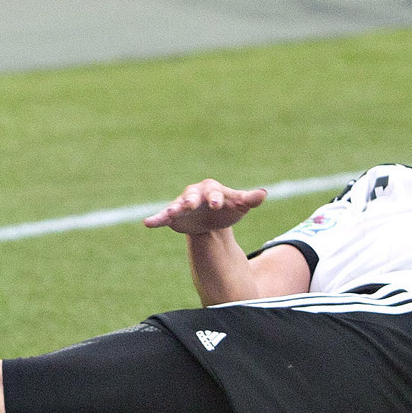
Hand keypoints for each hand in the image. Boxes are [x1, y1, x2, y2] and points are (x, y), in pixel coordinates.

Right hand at [144, 180, 268, 234]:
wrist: (213, 220)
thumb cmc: (228, 208)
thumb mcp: (239, 205)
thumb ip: (250, 199)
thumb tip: (263, 193)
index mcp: (212, 189)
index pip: (214, 191)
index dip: (215, 198)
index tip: (217, 204)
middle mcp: (195, 194)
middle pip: (192, 195)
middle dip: (191, 199)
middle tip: (190, 204)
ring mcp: (182, 205)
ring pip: (177, 205)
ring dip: (173, 208)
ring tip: (169, 213)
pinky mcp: (173, 216)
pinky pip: (163, 216)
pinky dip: (156, 219)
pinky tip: (147, 223)